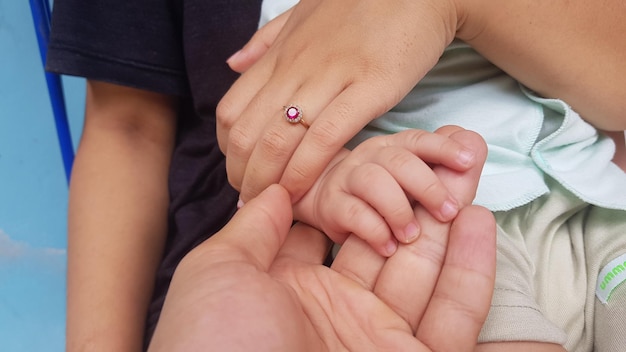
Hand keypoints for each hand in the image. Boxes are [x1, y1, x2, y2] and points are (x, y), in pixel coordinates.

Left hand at [148, 183, 495, 351]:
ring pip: (423, 274)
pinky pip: (453, 319)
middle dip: (412, 198)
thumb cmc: (217, 346)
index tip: (384, 152)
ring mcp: (376, 342)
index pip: (333, 227)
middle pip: (384, 244)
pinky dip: (471, 273)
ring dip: (446, 224)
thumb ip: (251, 231)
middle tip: (441, 154)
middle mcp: (335, 313)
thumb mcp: (217, 276)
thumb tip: (274, 190)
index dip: (358, 190)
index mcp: (287, 289)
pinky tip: (479, 222)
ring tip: (466, 173)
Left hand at [216, 0, 458, 202]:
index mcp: (280, 55)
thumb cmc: (362, 5)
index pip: (231, 111)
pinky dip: (307, 171)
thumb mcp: (302, 14)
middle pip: (248, 133)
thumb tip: (231, 64)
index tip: (240, 172)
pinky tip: (305, 192)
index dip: (227, 152)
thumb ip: (264, 41)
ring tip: (274, 205)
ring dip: (269, 182)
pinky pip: (327, 138)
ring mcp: (331, 76)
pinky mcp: (370, 87)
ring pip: (279, 139)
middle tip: (254, 200)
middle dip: (243, 176)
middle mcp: (296, 66)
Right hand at [294, 127, 480, 256]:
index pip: (420, 140)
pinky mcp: (331, 204)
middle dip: (428, 186)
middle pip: (399, 161)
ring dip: (399, 210)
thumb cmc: (383, 193)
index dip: (444, 149)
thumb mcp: (413, 179)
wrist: (331, 203)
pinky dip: (375, 231)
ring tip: (413, 236)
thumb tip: (474, 140)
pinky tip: (389, 247)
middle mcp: (370, 156)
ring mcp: (348, 178)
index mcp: (395, 146)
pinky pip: (353, 213)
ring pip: (374, 182)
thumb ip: (444, 163)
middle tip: (448, 213)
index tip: (468, 163)